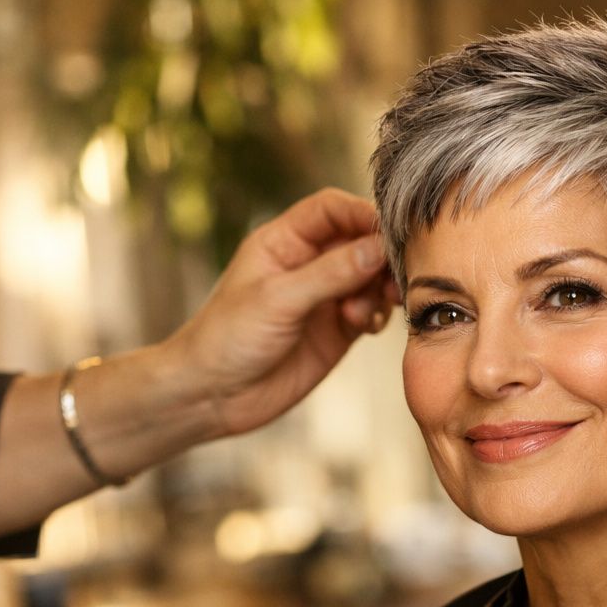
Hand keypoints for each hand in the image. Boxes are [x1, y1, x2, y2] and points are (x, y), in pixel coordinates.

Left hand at [161, 187, 399, 438]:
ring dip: (381, 289)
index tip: (392, 231)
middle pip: (360, 242)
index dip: (363, 213)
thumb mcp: (278, 300)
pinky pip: (372, 311)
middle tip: (394, 277)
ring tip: (369, 311)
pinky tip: (366, 327)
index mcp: (283, 242)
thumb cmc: (227, 338)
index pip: (332, 210)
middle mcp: (307, 265)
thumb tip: (378, 248)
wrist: (213, 396)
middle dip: (381, 256)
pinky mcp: (338, 331)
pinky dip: (378, 315)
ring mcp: (325, 298)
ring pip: (371, 278)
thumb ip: (330, 273)